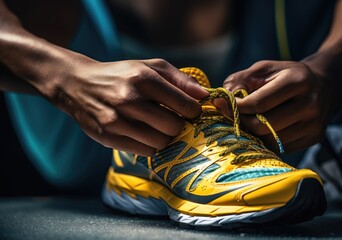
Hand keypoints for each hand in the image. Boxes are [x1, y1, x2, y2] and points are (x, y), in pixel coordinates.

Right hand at [41, 57, 207, 155]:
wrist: (79, 85)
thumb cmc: (122, 75)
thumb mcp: (150, 67)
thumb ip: (179, 79)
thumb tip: (204, 95)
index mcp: (143, 78)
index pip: (184, 105)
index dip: (194, 112)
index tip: (191, 112)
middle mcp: (129, 99)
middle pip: (174, 127)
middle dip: (180, 126)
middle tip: (176, 121)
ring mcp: (117, 121)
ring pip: (160, 143)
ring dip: (166, 137)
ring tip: (160, 127)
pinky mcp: (108, 138)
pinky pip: (145, 152)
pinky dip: (151, 146)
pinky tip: (146, 134)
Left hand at [223, 60, 338, 152]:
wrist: (323, 85)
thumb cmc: (285, 76)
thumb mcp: (263, 69)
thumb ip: (240, 80)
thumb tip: (222, 100)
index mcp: (297, 81)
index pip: (259, 104)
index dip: (236, 107)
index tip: (223, 105)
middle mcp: (309, 104)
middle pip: (263, 126)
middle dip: (243, 122)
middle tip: (234, 116)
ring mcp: (313, 124)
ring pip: (270, 141)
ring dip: (252, 134)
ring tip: (247, 121)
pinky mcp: (313, 138)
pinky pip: (280, 147)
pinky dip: (266, 140)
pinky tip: (263, 129)